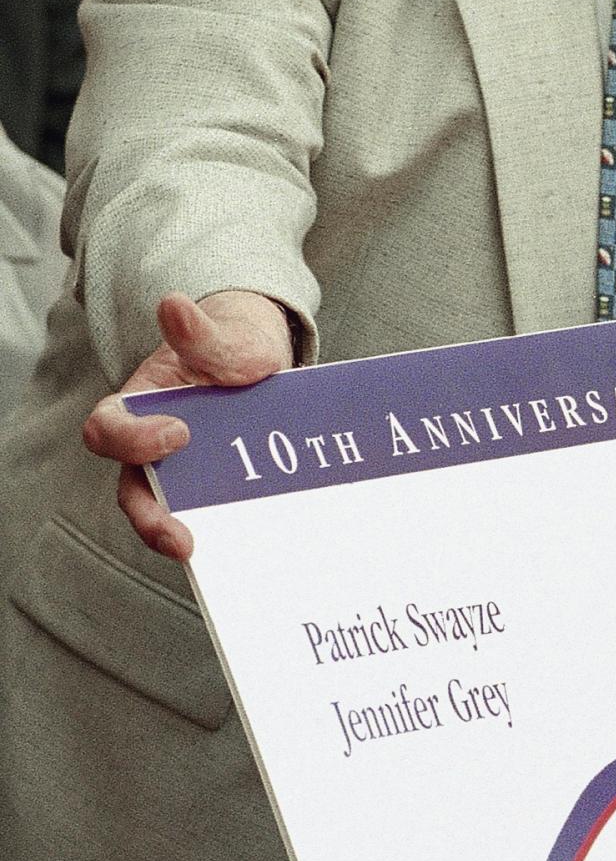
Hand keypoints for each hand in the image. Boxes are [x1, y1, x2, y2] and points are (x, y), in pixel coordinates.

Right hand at [83, 290, 291, 559]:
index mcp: (138, 406)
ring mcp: (186, 471)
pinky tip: (260, 543)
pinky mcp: (218, 488)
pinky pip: (215, 514)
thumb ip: (200, 332)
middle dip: (151, 519)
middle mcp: (153, 446)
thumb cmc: (230, 346)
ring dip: (187, 536)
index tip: (178, 434)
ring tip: (217, 555)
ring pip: (171, 512)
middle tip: (182, 537)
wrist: (261, 358)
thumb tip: (174, 305)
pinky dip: (230, 530)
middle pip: (133, 491)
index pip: (109, 430)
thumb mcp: (223, 337)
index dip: (132, 439)